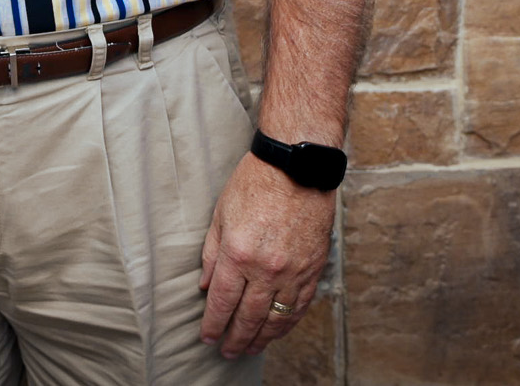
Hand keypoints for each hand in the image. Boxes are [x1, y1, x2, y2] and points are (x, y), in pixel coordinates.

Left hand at [198, 154, 333, 357]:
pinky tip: (277, 330)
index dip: (213, 324)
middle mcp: (267, 268)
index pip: (223, 301)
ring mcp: (293, 272)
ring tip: (250, 348)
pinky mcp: (313, 269)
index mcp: (238, 253)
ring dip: (261, 338)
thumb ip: (212, 255)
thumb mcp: (221, 215)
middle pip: (249, 317)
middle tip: (227, 352)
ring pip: (276, 318)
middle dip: (235, 339)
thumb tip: (206, 286)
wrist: (298, 168)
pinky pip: (299, 306)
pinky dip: (287, 323)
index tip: (207, 337)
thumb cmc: (255, 184)